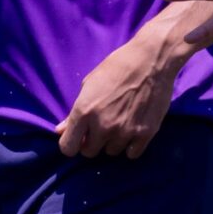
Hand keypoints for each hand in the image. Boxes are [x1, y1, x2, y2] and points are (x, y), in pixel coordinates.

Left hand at [57, 37, 179, 159]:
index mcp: (84, 111)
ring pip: (112, 152)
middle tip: (100, 128)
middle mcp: (102, 125)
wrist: (151, 59)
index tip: (78, 137)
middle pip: (90, 152)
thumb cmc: (117, 66)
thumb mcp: (89, 84)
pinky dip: (131, 146)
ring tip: (119, 124)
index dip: (71, 144)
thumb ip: (74, 112)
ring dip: (113, 142)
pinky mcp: (145, 133)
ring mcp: (125, 131)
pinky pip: (132, 154)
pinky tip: (132, 131)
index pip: (68, 147)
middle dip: (92, 142)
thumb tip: (60, 130)